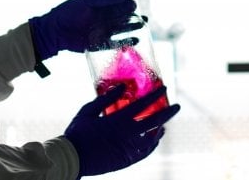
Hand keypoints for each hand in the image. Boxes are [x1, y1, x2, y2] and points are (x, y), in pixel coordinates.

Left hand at [28, 0, 136, 58]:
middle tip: (138, 15)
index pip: (118, 3)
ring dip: (133, 26)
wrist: (55, 31)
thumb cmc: (69, 12)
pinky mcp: (100, 44)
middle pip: (122, 16)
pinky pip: (116, 43)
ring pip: (122, 29)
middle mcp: (103, 18)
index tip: (132, 4)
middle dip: (132, 15)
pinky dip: (127, 41)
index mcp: (101, 6)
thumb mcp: (88, 0)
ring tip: (142, 25)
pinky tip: (136, 39)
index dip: (127, 3)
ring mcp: (102, 31)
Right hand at [64, 84, 180, 176]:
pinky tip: (153, 141)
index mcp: (119, 120)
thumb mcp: (88, 111)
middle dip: (168, 113)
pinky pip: (145, 153)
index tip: (164, 88)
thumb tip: (121, 87)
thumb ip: (105, 99)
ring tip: (164, 126)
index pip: (143, 105)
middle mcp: (128, 135)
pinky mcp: (126, 160)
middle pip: (154, 122)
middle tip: (176, 107)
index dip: (155, 95)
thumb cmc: (78, 133)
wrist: (72, 158)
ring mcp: (129, 149)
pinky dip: (152, 146)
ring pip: (152, 139)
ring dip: (160, 131)